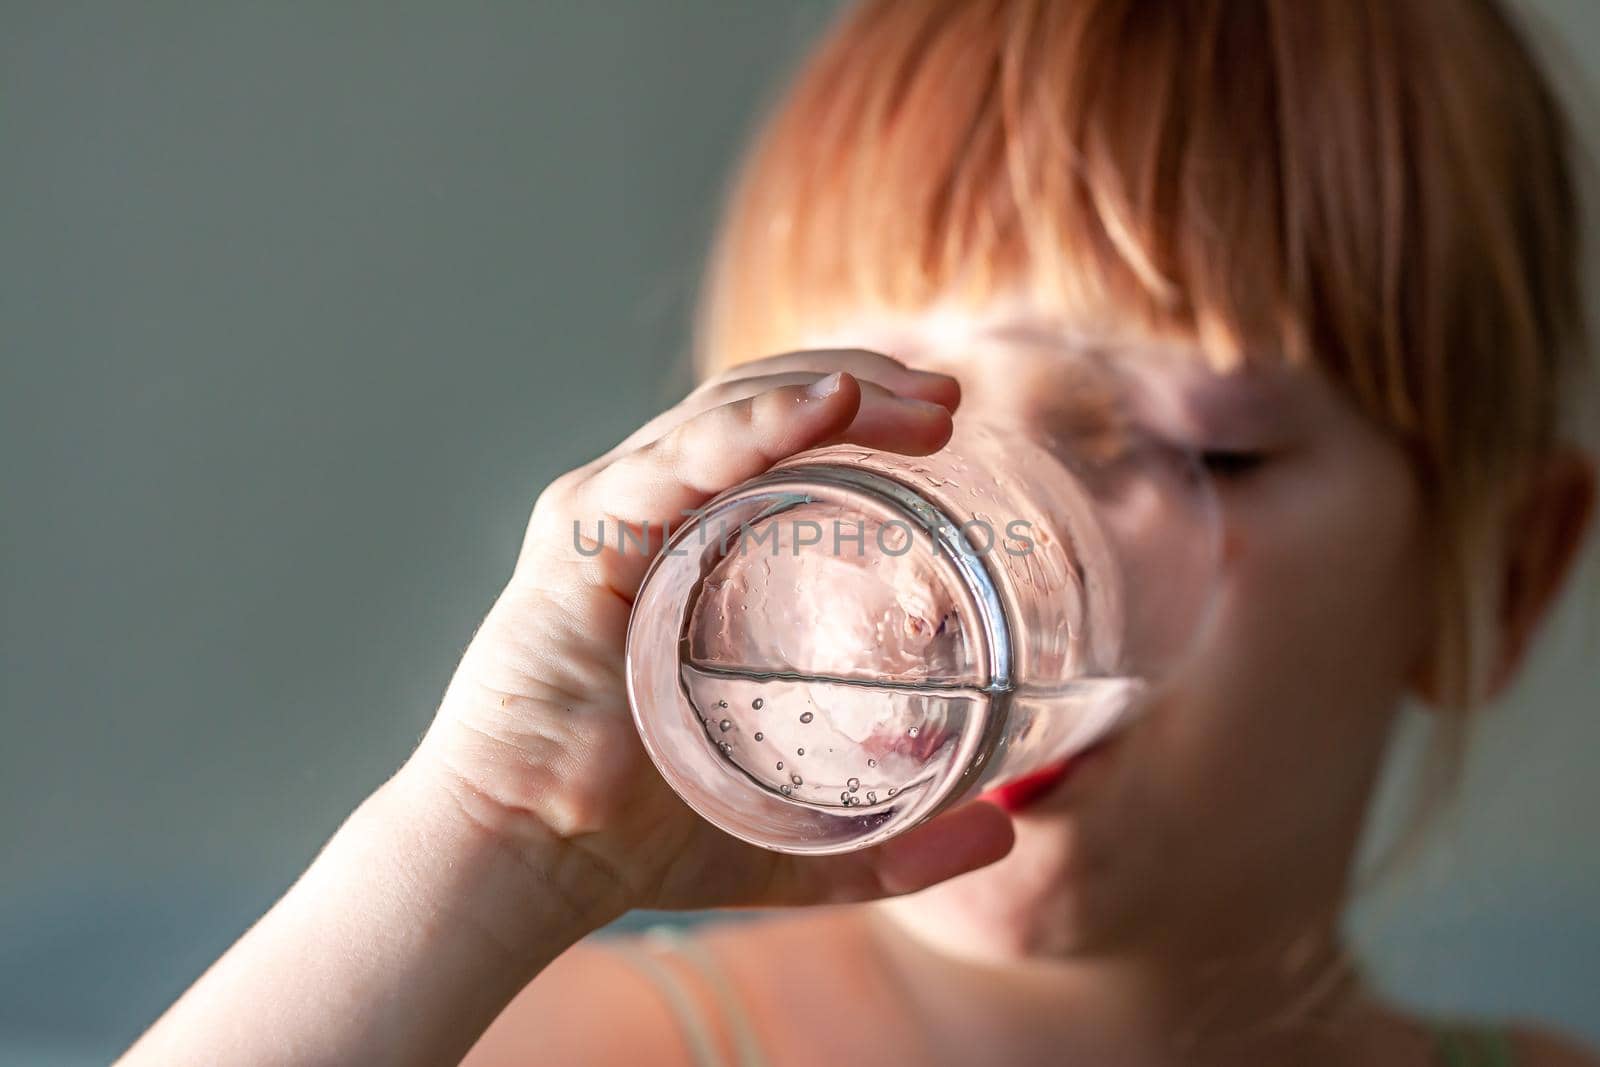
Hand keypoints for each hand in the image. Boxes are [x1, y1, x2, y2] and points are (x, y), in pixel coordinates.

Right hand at [412, 349, 1014, 923]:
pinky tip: (833, 404)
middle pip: (761, 405)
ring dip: (835, 388)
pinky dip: (759, 423)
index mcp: (684, 548)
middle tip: (953, 401)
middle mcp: (645, 511)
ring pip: (729, 412)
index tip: (952, 427)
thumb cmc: (632, 840)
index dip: (864, 412)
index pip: (778, 440)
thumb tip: (1007, 829)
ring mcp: (611, 513)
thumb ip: (896, 839)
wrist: (525, 861)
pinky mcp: (585, 537)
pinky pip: (679, 458)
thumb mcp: (797, 834)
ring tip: (926, 404)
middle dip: (866, 384)